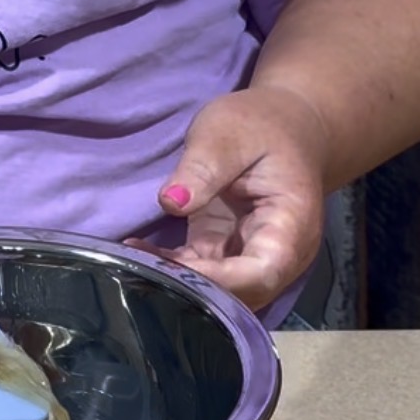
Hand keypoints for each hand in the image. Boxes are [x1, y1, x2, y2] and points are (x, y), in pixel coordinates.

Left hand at [127, 87, 328, 311]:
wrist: (285, 126)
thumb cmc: (262, 125)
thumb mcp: (230, 133)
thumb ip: (204, 167)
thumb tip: (172, 201)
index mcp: (290, 226)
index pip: (261, 273)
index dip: (218, 281)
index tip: (173, 269)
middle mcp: (277, 253)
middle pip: (239, 294)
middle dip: (190, 289)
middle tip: (138, 269)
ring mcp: (249, 255)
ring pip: (216, 291)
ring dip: (174, 281)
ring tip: (129, 261)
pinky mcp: (223, 250)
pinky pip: (197, 271)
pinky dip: (167, 267)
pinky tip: (134, 251)